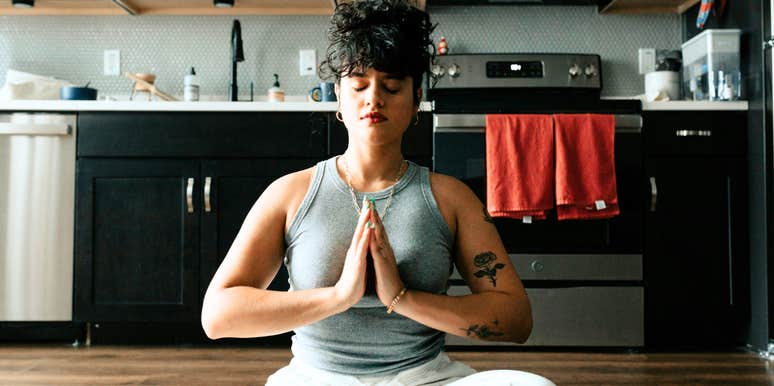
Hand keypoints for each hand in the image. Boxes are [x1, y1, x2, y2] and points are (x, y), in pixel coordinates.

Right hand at [333, 196, 371, 310]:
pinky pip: (362, 248)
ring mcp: (355, 256)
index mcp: (357, 251)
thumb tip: (362, 245)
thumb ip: (359, 253)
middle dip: (365, 215)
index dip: (366, 219)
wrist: (346, 295)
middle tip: (368, 201)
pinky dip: (365, 238)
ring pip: (360, 236)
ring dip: (364, 223)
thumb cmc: (354, 281)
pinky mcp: (357, 263)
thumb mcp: (358, 263)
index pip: (362, 231)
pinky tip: (368, 230)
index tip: (370, 206)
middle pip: (361, 229)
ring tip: (368, 210)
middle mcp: (355, 250)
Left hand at [368, 201, 405, 306]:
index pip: (378, 230)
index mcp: (384, 249)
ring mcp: (385, 254)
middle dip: (373, 214)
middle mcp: (385, 249)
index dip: (373, 218)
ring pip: (378, 234)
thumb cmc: (386, 281)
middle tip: (369, 200)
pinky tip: (370, 228)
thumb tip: (376, 247)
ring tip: (369, 209)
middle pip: (379, 228)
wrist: (395, 295)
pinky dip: (373, 236)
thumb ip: (380, 254)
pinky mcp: (382, 261)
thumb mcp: (382, 264)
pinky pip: (376, 246)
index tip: (368, 206)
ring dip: (374, 221)